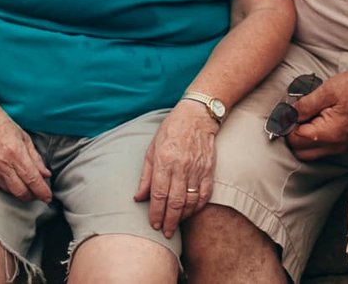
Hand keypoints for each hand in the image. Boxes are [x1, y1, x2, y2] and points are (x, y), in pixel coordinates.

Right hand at [0, 103, 51, 201]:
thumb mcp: (24, 138)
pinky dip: (6, 184)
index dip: (42, 192)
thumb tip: (45, 174)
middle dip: (32, 196)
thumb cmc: (1, 125)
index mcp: (16, 154)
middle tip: (38, 194)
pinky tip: (9, 177)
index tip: (48, 197)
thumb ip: (36, 158)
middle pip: (20, 192)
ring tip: (25, 183)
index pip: (32, 180)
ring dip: (19, 190)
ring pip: (8, 191)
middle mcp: (2, 165)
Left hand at [135, 100, 218, 237]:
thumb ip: (146, 175)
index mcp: (164, 161)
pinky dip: (198, 206)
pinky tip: (191, 212)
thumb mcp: (152, 149)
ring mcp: (197, 169)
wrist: (197, 115)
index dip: (155, 213)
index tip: (153, 224)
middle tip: (165, 232)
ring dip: (183, 217)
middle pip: (175, 202)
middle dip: (169, 221)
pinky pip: (205, 194)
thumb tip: (138, 198)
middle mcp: (181, 167)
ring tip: (176, 224)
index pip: (159, 194)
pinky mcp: (209, 169)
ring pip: (191, 201)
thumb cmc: (171, 130)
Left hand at [286, 67, 347, 160]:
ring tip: (306, 117)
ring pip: (311, 153)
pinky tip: (317, 120)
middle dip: (292, 135)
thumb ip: (306, 104)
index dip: (286, 125)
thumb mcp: (328, 90)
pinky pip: (322, 149)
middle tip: (294, 115)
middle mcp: (334, 145)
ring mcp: (341, 146)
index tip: (286, 111)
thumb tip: (288, 114)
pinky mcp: (346, 142)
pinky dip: (314, 140)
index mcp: (328, 133)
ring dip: (303, 139)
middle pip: (300, 152)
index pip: (294, 139)